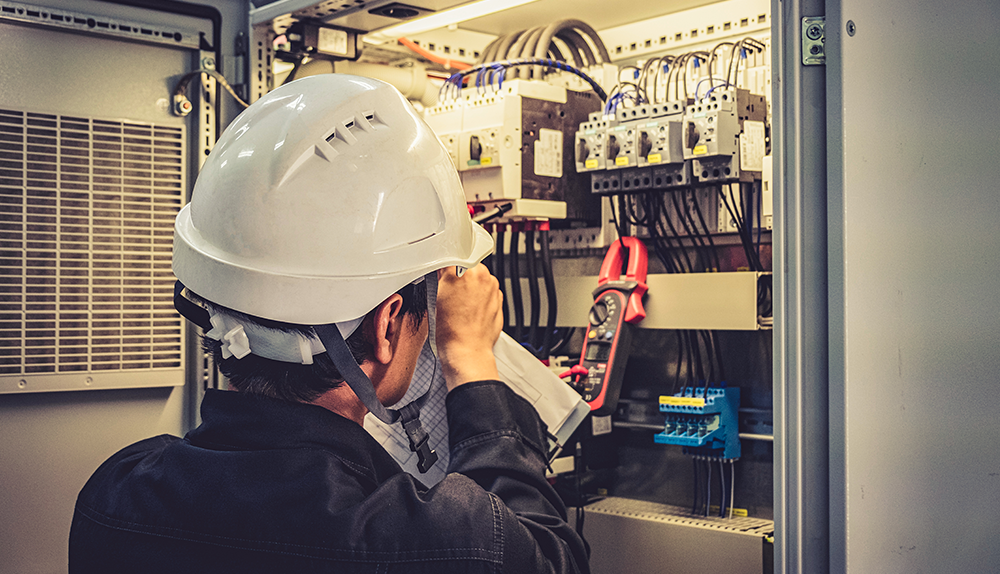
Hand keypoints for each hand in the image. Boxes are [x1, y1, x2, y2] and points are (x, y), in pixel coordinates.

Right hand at [434, 264, 501, 389]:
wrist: (467, 351)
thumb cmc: (451, 330)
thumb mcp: (436, 296)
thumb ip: (443, 275)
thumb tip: (444, 267)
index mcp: (467, 270)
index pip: (454, 255)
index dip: (446, 264)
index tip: (442, 272)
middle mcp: (484, 276)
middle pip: (469, 266)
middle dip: (460, 275)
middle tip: (450, 292)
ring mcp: (493, 288)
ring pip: (479, 279)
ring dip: (471, 287)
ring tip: (460, 305)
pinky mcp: (499, 300)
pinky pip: (487, 293)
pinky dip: (480, 298)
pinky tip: (469, 311)